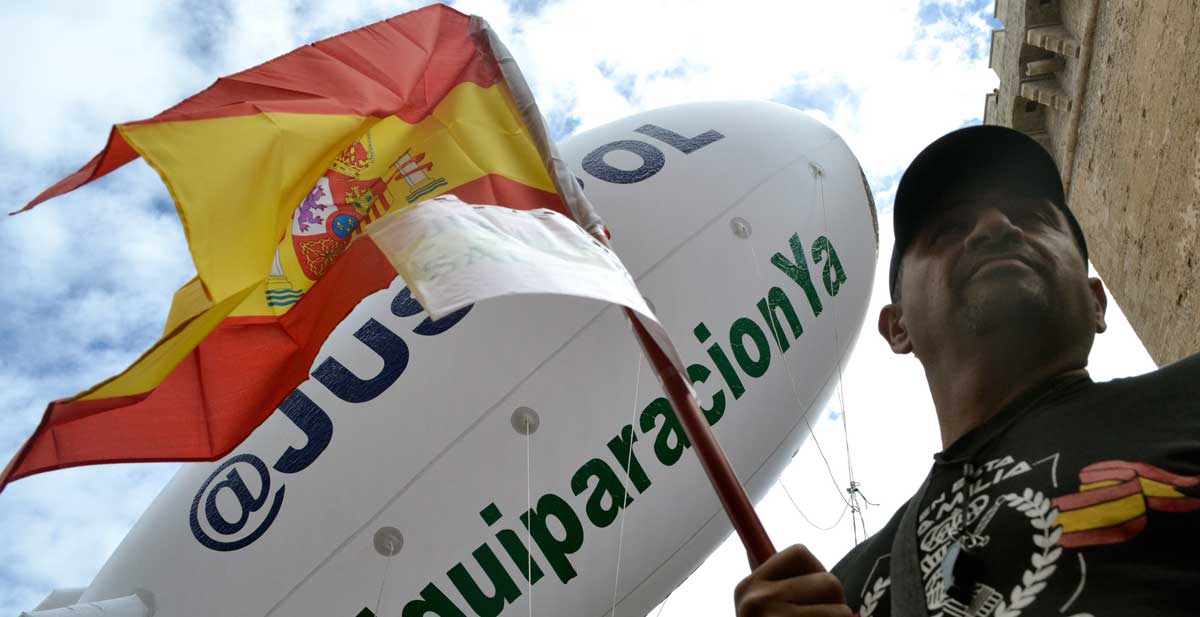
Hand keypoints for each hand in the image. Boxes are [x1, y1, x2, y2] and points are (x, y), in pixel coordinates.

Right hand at [734, 544, 851, 615]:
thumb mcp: (759, 609)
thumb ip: (769, 580)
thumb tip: (752, 546)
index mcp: (748, 588)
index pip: (799, 552)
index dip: (817, 571)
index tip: (816, 594)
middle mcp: (758, 602)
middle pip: (829, 582)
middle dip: (833, 603)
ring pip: (841, 610)